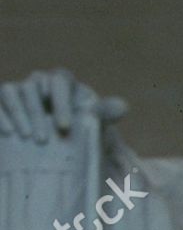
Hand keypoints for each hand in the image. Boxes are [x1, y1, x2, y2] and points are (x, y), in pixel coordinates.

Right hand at [0, 68, 127, 143]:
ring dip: (20, 115)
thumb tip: (123, 107)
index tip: (65, 127)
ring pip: (13, 92)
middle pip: (34, 87)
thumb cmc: (77, 134)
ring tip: (26, 138)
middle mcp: (38, 83)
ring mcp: (19, 92)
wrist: (55, 148)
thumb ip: (103, 116)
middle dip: (37, 113)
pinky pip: (0, 101)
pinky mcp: (3, 103)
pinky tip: (8, 134)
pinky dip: (3, 116)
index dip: (62, 101)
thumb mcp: (92, 127)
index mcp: (62, 84)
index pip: (60, 81)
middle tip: (44, 140)